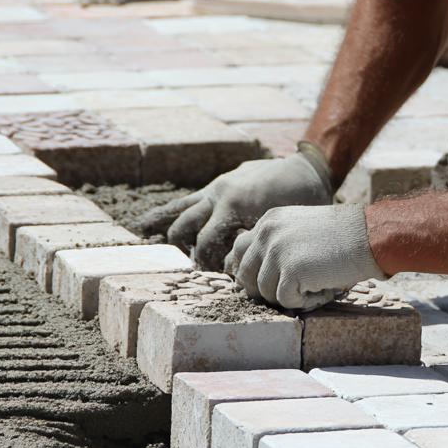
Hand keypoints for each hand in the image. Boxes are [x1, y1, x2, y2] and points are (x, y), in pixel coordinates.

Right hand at [131, 148, 332, 269]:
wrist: (307, 169)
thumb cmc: (302, 201)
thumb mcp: (282, 223)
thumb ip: (257, 241)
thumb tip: (234, 266)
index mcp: (234, 206)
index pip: (206, 243)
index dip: (205, 264)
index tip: (210, 278)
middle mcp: (218, 196)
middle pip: (185, 229)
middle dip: (185, 251)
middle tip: (190, 269)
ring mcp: (214, 190)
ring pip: (179, 213)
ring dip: (165, 230)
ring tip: (140, 242)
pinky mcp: (214, 187)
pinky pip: (185, 202)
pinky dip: (164, 213)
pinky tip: (142, 225)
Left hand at [228, 205, 386, 310]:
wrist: (369, 235)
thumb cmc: (344, 236)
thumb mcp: (302, 229)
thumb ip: (278, 244)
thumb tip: (258, 276)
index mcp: (269, 221)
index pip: (239, 251)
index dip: (247, 272)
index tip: (261, 285)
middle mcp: (267, 233)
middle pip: (245, 274)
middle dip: (263, 290)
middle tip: (290, 293)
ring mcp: (277, 251)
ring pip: (265, 292)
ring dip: (290, 297)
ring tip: (316, 286)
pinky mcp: (290, 270)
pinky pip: (285, 301)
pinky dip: (305, 302)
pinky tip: (323, 289)